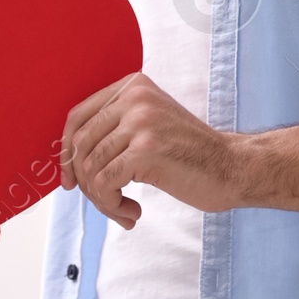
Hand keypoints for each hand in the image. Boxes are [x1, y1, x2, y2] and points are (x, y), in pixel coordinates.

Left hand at [61, 73, 236, 225]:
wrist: (232, 167)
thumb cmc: (189, 155)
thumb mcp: (149, 127)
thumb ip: (114, 130)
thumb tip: (66, 158)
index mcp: (131, 86)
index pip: (77, 117)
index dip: (66, 152)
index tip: (70, 181)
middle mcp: (133, 97)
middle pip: (79, 144)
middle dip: (85, 182)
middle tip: (104, 202)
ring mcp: (140, 122)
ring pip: (90, 168)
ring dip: (101, 199)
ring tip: (122, 210)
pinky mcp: (145, 150)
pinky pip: (105, 183)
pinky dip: (111, 205)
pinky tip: (132, 212)